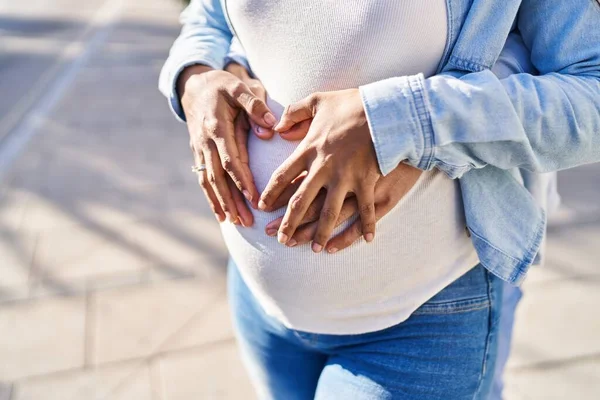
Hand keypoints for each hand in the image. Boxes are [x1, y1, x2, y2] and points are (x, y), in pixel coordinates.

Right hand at [179, 64, 275, 224]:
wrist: (195, 85)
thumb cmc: (224, 85)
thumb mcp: (240, 87)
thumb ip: (255, 105)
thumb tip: (270, 128)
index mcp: (217, 127)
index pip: (230, 159)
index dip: (242, 180)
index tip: (254, 198)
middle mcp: (205, 141)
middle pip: (218, 176)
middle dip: (232, 200)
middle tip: (247, 220)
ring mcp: (199, 149)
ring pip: (209, 181)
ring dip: (221, 203)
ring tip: (235, 222)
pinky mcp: (198, 153)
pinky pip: (203, 179)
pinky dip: (211, 198)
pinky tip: (221, 215)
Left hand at [258, 89, 381, 251]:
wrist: (384, 107)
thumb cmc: (352, 103)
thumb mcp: (318, 100)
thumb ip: (294, 112)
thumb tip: (278, 127)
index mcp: (309, 149)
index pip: (283, 176)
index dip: (271, 193)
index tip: (262, 207)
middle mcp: (324, 167)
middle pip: (300, 201)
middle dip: (289, 222)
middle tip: (280, 239)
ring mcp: (346, 177)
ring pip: (329, 212)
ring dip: (321, 232)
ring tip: (314, 249)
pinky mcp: (367, 181)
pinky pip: (366, 209)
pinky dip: (367, 225)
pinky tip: (368, 240)